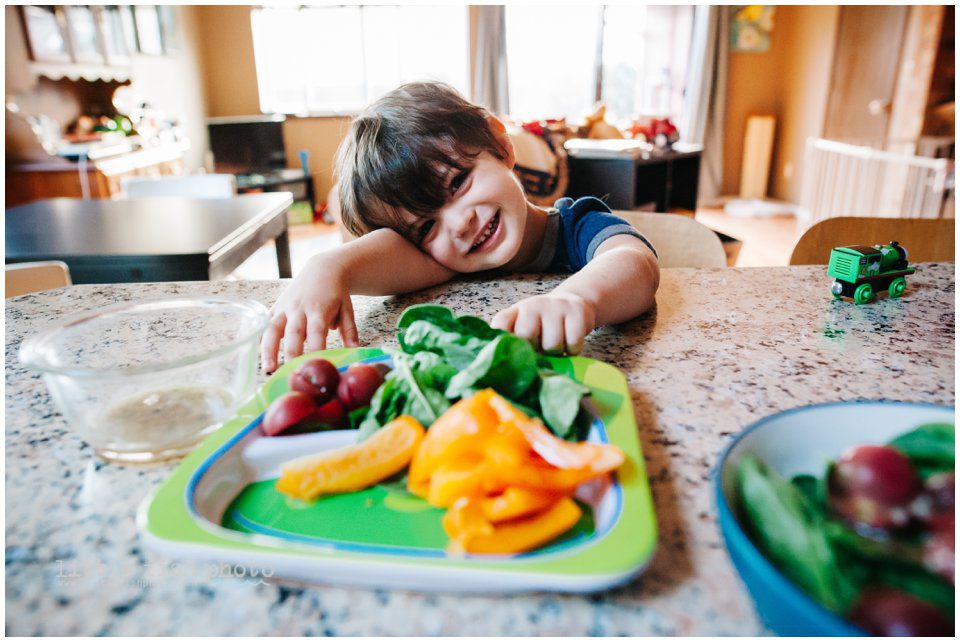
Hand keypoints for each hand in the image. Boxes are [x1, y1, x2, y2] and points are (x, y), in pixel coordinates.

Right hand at [259, 254, 359, 372]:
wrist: (323, 269)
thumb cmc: (336, 293)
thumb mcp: (347, 309)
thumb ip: (350, 331)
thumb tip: (354, 353)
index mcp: (319, 309)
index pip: (316, 332)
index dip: (315, 349)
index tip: (315, 365)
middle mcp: (299, 308)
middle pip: (294, 333)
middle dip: (292, 353)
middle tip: (291, 373)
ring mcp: (285, 308)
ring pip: (273, 329)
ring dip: (269, 350)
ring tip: (268, 369)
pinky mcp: (276, 307)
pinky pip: (266, 325)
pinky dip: (261, 339)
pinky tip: (258, 355)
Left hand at [491, 292, 596, 354]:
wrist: (574, 304)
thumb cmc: (545, 325)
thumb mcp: (526, 329)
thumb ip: (516, 344)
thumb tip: (513, 371)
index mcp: (515, 311)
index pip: (501, 323)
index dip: (503, 340)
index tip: (512, 353)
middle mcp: (532, 305)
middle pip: (526, 337)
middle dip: (535, 350)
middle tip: (541, 349)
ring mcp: (554, 306)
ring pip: (552, 344)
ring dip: (556, 353)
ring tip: (556, 347)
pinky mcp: (576, 310)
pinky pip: (573, 343)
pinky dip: (573, 351)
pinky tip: (570, 344)